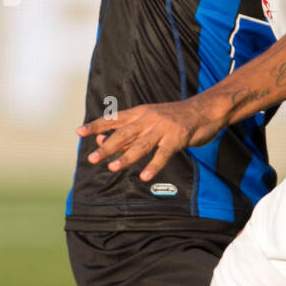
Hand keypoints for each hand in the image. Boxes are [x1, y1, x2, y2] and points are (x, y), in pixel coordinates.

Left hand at [77, 96, 225, 180]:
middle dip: (106, 146)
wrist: (206, 110)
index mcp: (140, 112)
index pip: (114, 119)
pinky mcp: (177, 137)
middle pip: (124, 133)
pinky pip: (163, 154)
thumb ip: (131, 132)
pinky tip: (145, 176)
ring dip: (126, 157)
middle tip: (91, 159)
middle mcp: (149, 118)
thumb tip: (107, 141)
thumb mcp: (151, 121)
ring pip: (141, 144)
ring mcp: (163, 128)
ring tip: (112, 168)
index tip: (79, 132)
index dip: (96, 125)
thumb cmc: (176, 118)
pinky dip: (154, 165)